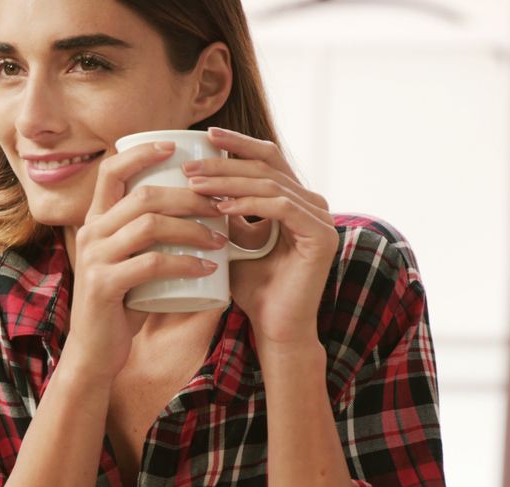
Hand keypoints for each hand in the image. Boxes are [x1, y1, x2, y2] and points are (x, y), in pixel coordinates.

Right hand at [62, 141, 227, 381]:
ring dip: (192, 228)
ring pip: (149, 225)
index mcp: (95, 221)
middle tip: (223, 205)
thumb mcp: (129, 261)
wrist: (95, 352)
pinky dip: (184, 263)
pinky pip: (151, 264)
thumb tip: (194, 208)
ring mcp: (94, 259)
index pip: (112, 171)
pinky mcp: (104, 286)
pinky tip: (208, 268)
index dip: (142, 153)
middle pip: (142, 196)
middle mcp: (90, 233)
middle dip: (188, 196)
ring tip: (222, 237)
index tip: (175, 148)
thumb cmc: (121, 304)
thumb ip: (148, 238)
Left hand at [182, 127, 338, 346]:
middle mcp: (313, 204)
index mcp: (295, 200)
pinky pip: (281, 208)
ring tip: (194, 185)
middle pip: (267, 167)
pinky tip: (220, 207)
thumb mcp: (231, 240)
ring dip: (229, 182)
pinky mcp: (321, 236)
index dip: (238, 143)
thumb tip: (194, 180)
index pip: (267, 159)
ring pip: (270, 185)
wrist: (274, 327)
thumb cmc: (252, 288)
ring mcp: (321, 219)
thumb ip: (224, 211)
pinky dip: (249, 205)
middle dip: (224, 163)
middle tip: (188, 166)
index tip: (205, 135)